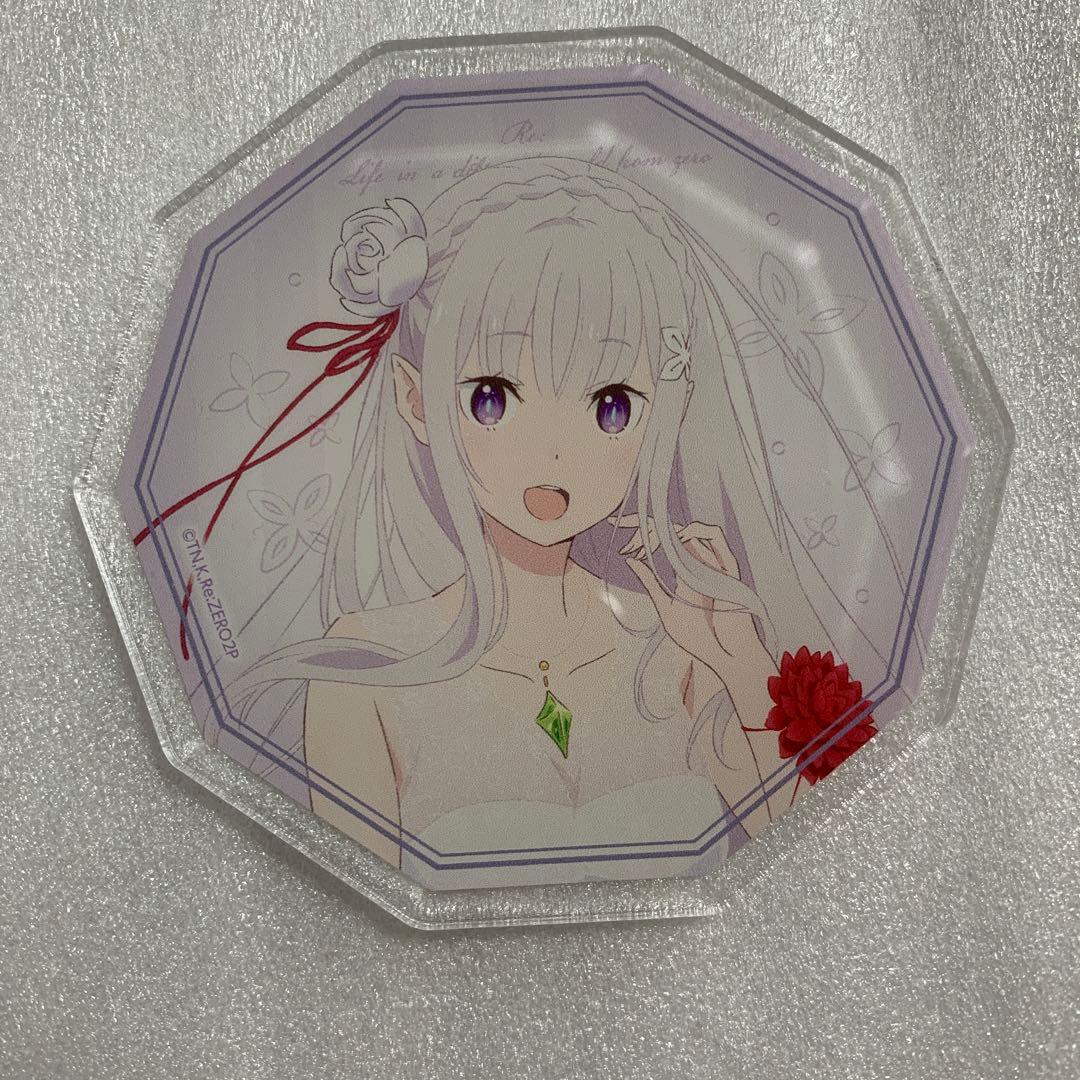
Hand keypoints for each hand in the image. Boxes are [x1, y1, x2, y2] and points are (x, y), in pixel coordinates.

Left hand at [610, 513, 768, 678]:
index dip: (644, 534)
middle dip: (649, 529)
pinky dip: (695, 533)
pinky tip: (677, 544)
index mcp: (685, 571)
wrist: (726, 655)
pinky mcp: (728, 566)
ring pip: (693, 530)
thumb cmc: (699, 637)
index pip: (665, 541)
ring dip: (669, 533)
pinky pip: (715, 537)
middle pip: (675, 531)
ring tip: (648, 546)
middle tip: (629, 546)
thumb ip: (651, 583)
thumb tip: (630, 560)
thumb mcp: (666, 608)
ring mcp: (715, 563)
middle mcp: (699, 563)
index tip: (624, 546)